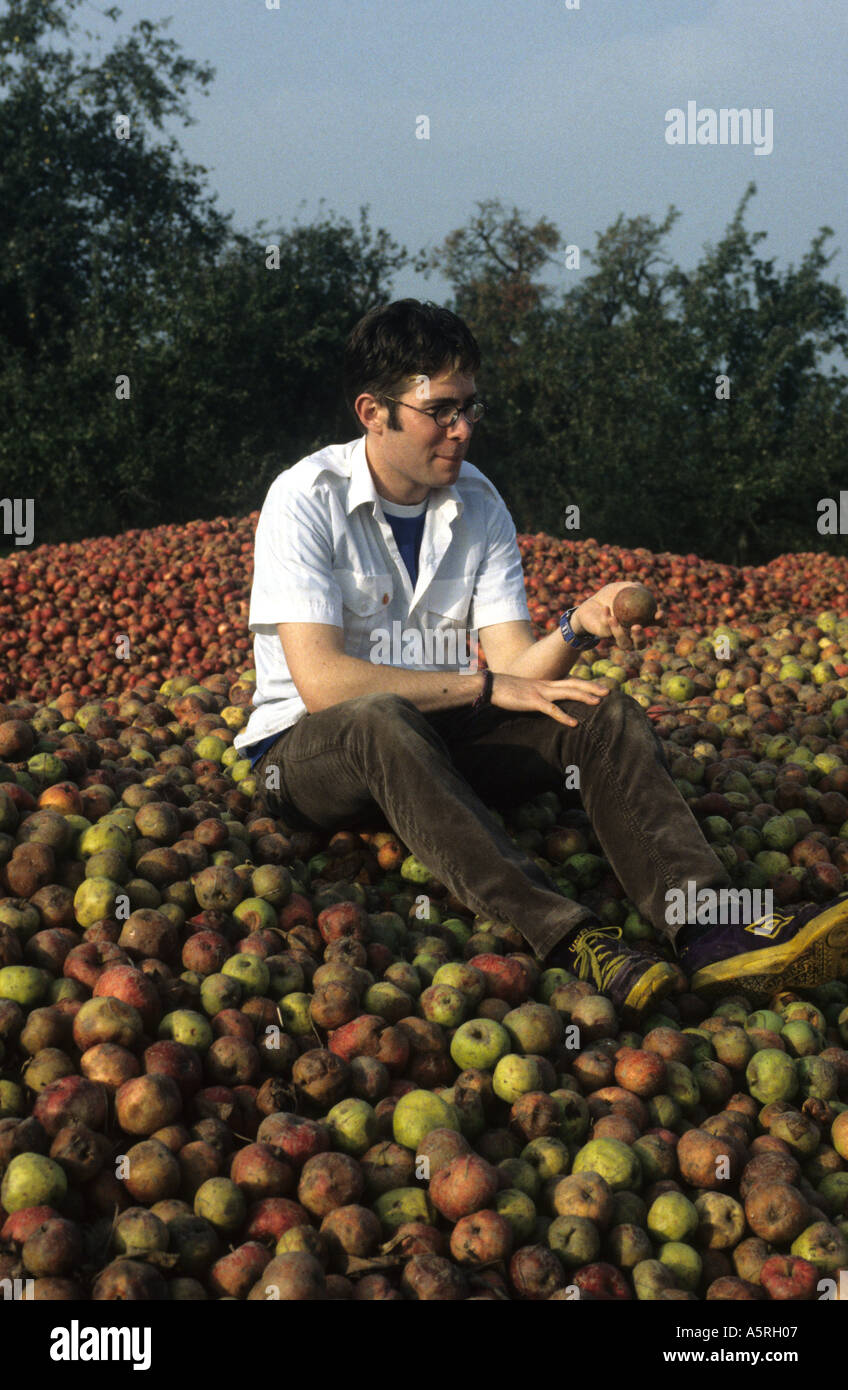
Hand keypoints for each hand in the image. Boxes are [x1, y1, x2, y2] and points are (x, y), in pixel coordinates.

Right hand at [489, 672, 609, 726]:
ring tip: (598, 702)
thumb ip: (539, 696)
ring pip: (567, 693)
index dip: (586, 684)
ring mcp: (540, 692)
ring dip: (584, 696)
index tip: (600, 687)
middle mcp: (547, 685)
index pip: (571, 681)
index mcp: (546, 684)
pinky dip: (564, 716)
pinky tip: (574, 723)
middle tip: (608, 691)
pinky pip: (551, 709)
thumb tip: (547, 703)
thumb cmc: (507, 691)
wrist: (491, 686)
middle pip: (574, 684)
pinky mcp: (533, 702)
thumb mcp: (527, 692)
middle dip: (592, 687)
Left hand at [574, 583, 663, 652]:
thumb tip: (641, 588)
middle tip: (637, 627)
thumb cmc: (610, 596)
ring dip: (619, 634)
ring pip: (623, 643)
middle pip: (640, 644)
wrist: (591, 604)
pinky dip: (606, 618)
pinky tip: (605, 608)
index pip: (655, 624)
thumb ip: (633, 587)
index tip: (659, 613)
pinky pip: (606, 630)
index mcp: (641, 622)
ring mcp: (617, 638)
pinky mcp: (604, 636)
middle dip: (640, 638)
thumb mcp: (621, 588)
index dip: (660, 621)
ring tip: (614, 619)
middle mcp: (631, 635)